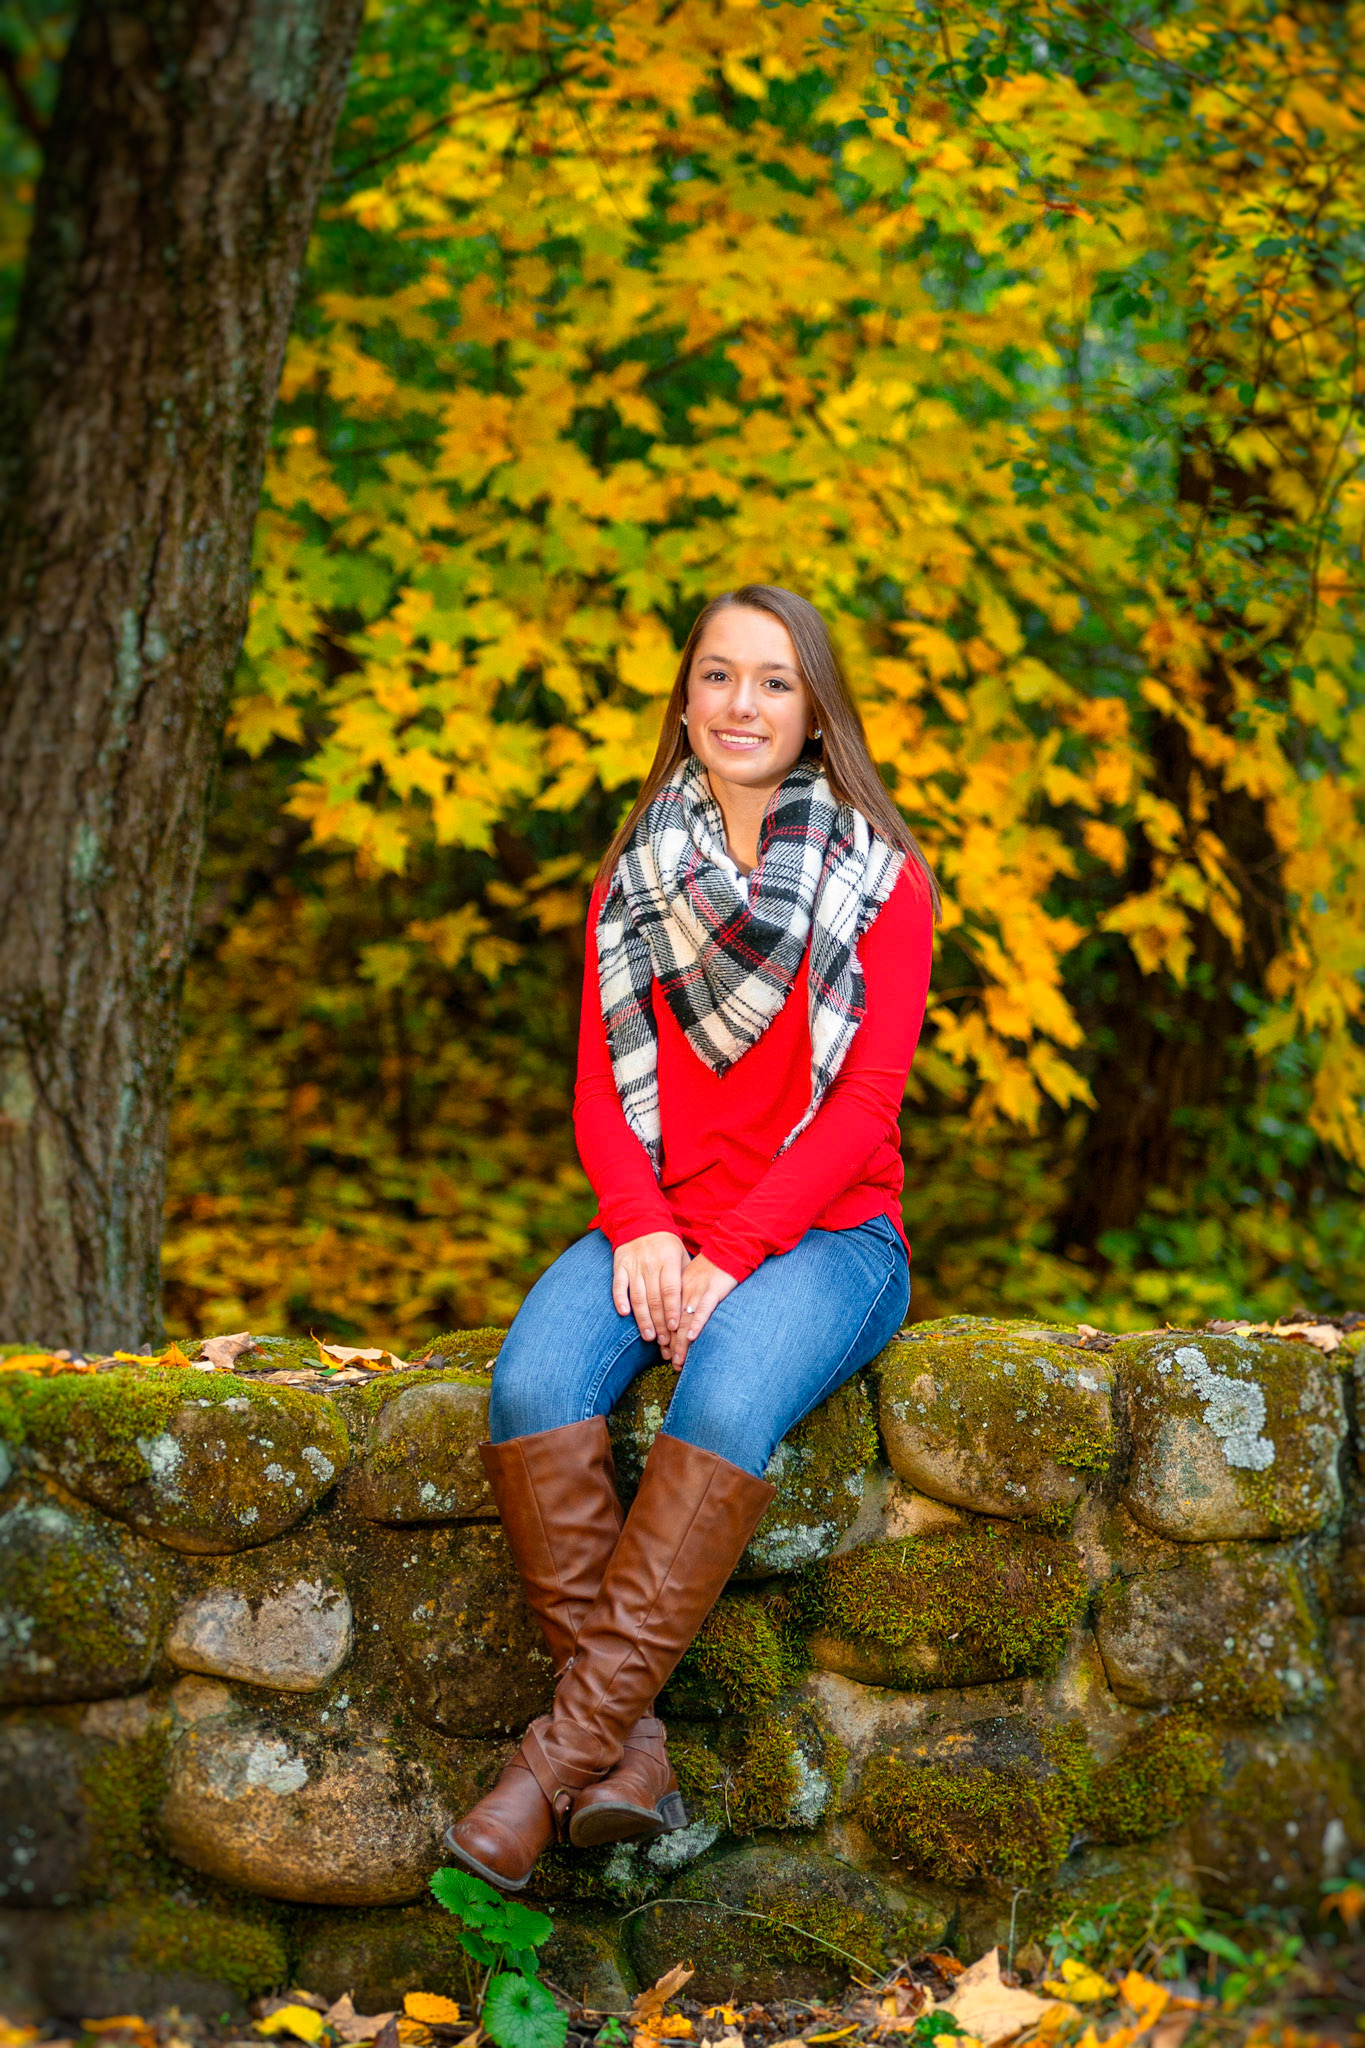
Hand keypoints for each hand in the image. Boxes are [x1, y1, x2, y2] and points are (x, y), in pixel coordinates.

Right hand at [613, 1232, 690, 1358]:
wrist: (640, 1221)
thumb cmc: (666, 1244)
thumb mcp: (681, 1255)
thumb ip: (685, 1277)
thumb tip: (694, 1304)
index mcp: (669, 1261)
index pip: (671, 1290)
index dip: (673, 1310)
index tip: (675, 1328)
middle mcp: (651, 1264)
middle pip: (655, 1298)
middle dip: (660, 1322)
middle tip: (663, 1341)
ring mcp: (634, 1265)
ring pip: (638, 1296)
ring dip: (643, 1318)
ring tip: (648, 1336)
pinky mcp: (619, 1265)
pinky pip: (618, 1285)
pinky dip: (620, 1299)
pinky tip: (624, 1313)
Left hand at [666, 1253, 738, 1370]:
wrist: (729, 1247)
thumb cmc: (713, 1265)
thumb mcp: (693, 1278)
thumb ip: (686, 1294)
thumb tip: (681, 1313)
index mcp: (678, 1289)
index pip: (668, 1317)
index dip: (666, 1336)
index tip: (664, 1353)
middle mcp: (684, 1291)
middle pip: (674, 1322)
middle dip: (672, 1345)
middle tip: (670, 1363)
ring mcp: (698, 1291)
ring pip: (685, 1320)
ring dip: (681, 1343)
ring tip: (678, 1360)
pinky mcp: (713, 1290)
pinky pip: (703, 1310)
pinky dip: (696, 1324)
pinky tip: (691, 1337)